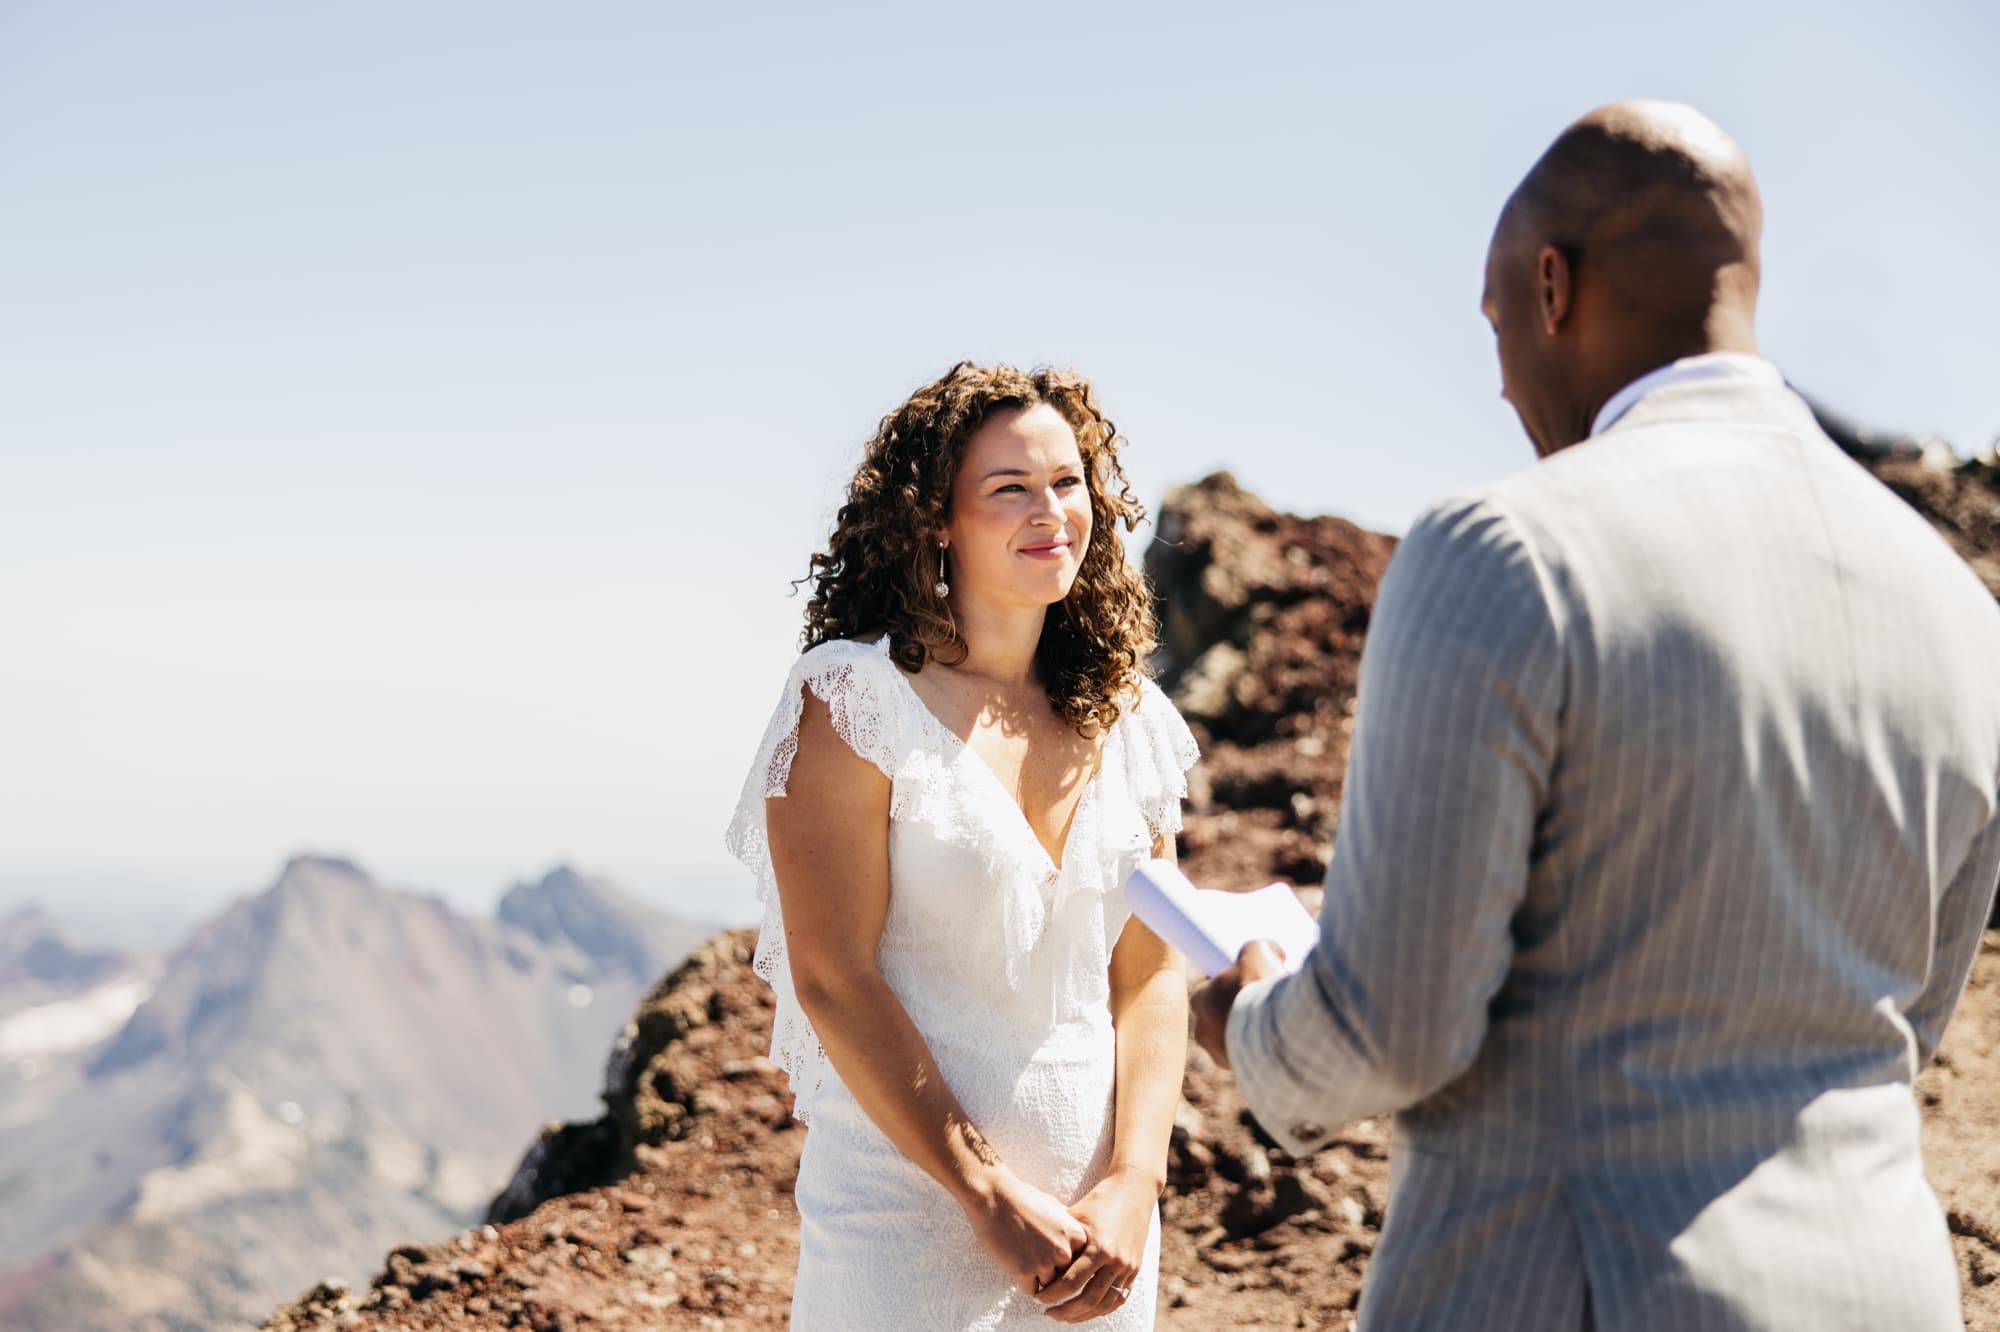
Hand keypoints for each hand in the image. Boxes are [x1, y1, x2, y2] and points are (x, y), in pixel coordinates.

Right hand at [961, 1164, 1089, 1297]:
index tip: (1051, 1248)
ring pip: (1048, 1287)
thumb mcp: (1057, 1208)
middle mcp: (1065, 1251)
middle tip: (1035, 1254)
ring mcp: (1045, 1263)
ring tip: (1024, 1257)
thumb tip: (1079, 1244)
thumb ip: (1070, 1228)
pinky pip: (1030, 1290)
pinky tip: (1015, 1262)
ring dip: (1037, 1277)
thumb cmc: (1023, 1199)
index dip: (1063, 1259)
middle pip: (1065, 1277)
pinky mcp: (1024, 1272)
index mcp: (1078, 1236)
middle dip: (1052, 1271)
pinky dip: (1023, 1281)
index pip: (1079, 1263)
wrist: (994, 1197)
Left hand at [1034, 1166, 1157, 1322]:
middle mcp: (1115, 1260)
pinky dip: (1102, 1308)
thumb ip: (1061, 1239)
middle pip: (1088, 1299)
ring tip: (1066, 1316)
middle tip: (1048, 1313)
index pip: (1071, 1282)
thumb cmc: (1099, 1200)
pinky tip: (1087, 1310)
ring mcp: (1127, 1267)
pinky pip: (1119, 1298)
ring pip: (1104, 1304)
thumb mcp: (1077, 1215)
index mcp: (1098, 1246)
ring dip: (1084, 1315)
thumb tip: (1035, 1256)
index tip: (1039, 1298)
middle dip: (1066, 1311)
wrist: (1133, 1189)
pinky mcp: (1135, 1269)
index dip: (1053, 1294)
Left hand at [1190, 939, 1285, 1070]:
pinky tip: (1281, 1044)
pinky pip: (1250, 1062)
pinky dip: (1262, 1054)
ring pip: (1233, 1042)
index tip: (1245, 980)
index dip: (1227, 985)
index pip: (1207, 991)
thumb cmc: (1261, 988)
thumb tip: (1271, 951)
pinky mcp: (1242, 1074)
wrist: (1279, 1031)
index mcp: (1200, 1002)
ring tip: (1275, 1025)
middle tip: (1261, 1002)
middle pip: (1218, 1018)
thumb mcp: (1259, 951)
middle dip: (1236, 1011)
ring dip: (1249, 1035)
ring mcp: (1221, 1057)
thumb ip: (1259, 948)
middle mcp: (1204, 1032)